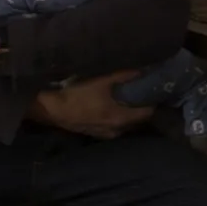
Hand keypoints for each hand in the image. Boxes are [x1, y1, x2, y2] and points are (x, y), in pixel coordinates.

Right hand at [30, 70, 154, 139]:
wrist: (53, 110)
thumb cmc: (79, 94)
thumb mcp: (102, 81)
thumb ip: (123, 77)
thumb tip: (142, 71)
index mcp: (122, 118)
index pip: (149, 112)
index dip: (152, 100)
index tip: (152, 89)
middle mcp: (118, 130)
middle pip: (139, 119)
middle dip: (142, 106)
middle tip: (141, 92)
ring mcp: (108, 134)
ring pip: (128, 124)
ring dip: (130, 113)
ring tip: (128, 98)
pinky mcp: (98, 134)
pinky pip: (116, 126)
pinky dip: (118, 117)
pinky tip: (112, 107)